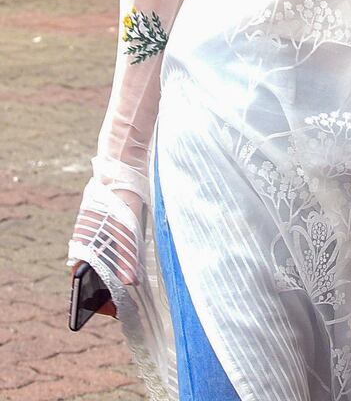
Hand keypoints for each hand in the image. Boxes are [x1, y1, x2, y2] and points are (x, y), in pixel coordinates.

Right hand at [69, 187, 143, 318]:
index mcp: (83, 250)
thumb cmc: (120, 202)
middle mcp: (84, 249)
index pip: (83, 287)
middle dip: (108, 295)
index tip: (116, 312)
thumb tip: (130, 284)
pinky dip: (117, 269)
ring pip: (101, 270)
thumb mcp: (126, 232)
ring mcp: (93, 242)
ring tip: (133, 294)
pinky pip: (107, 258)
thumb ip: (127, 258)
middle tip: (130, 306)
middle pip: (93, 281)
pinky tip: (131, 274)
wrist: (119, 173)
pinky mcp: (103, 235)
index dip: (98, 302)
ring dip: (113, 283)